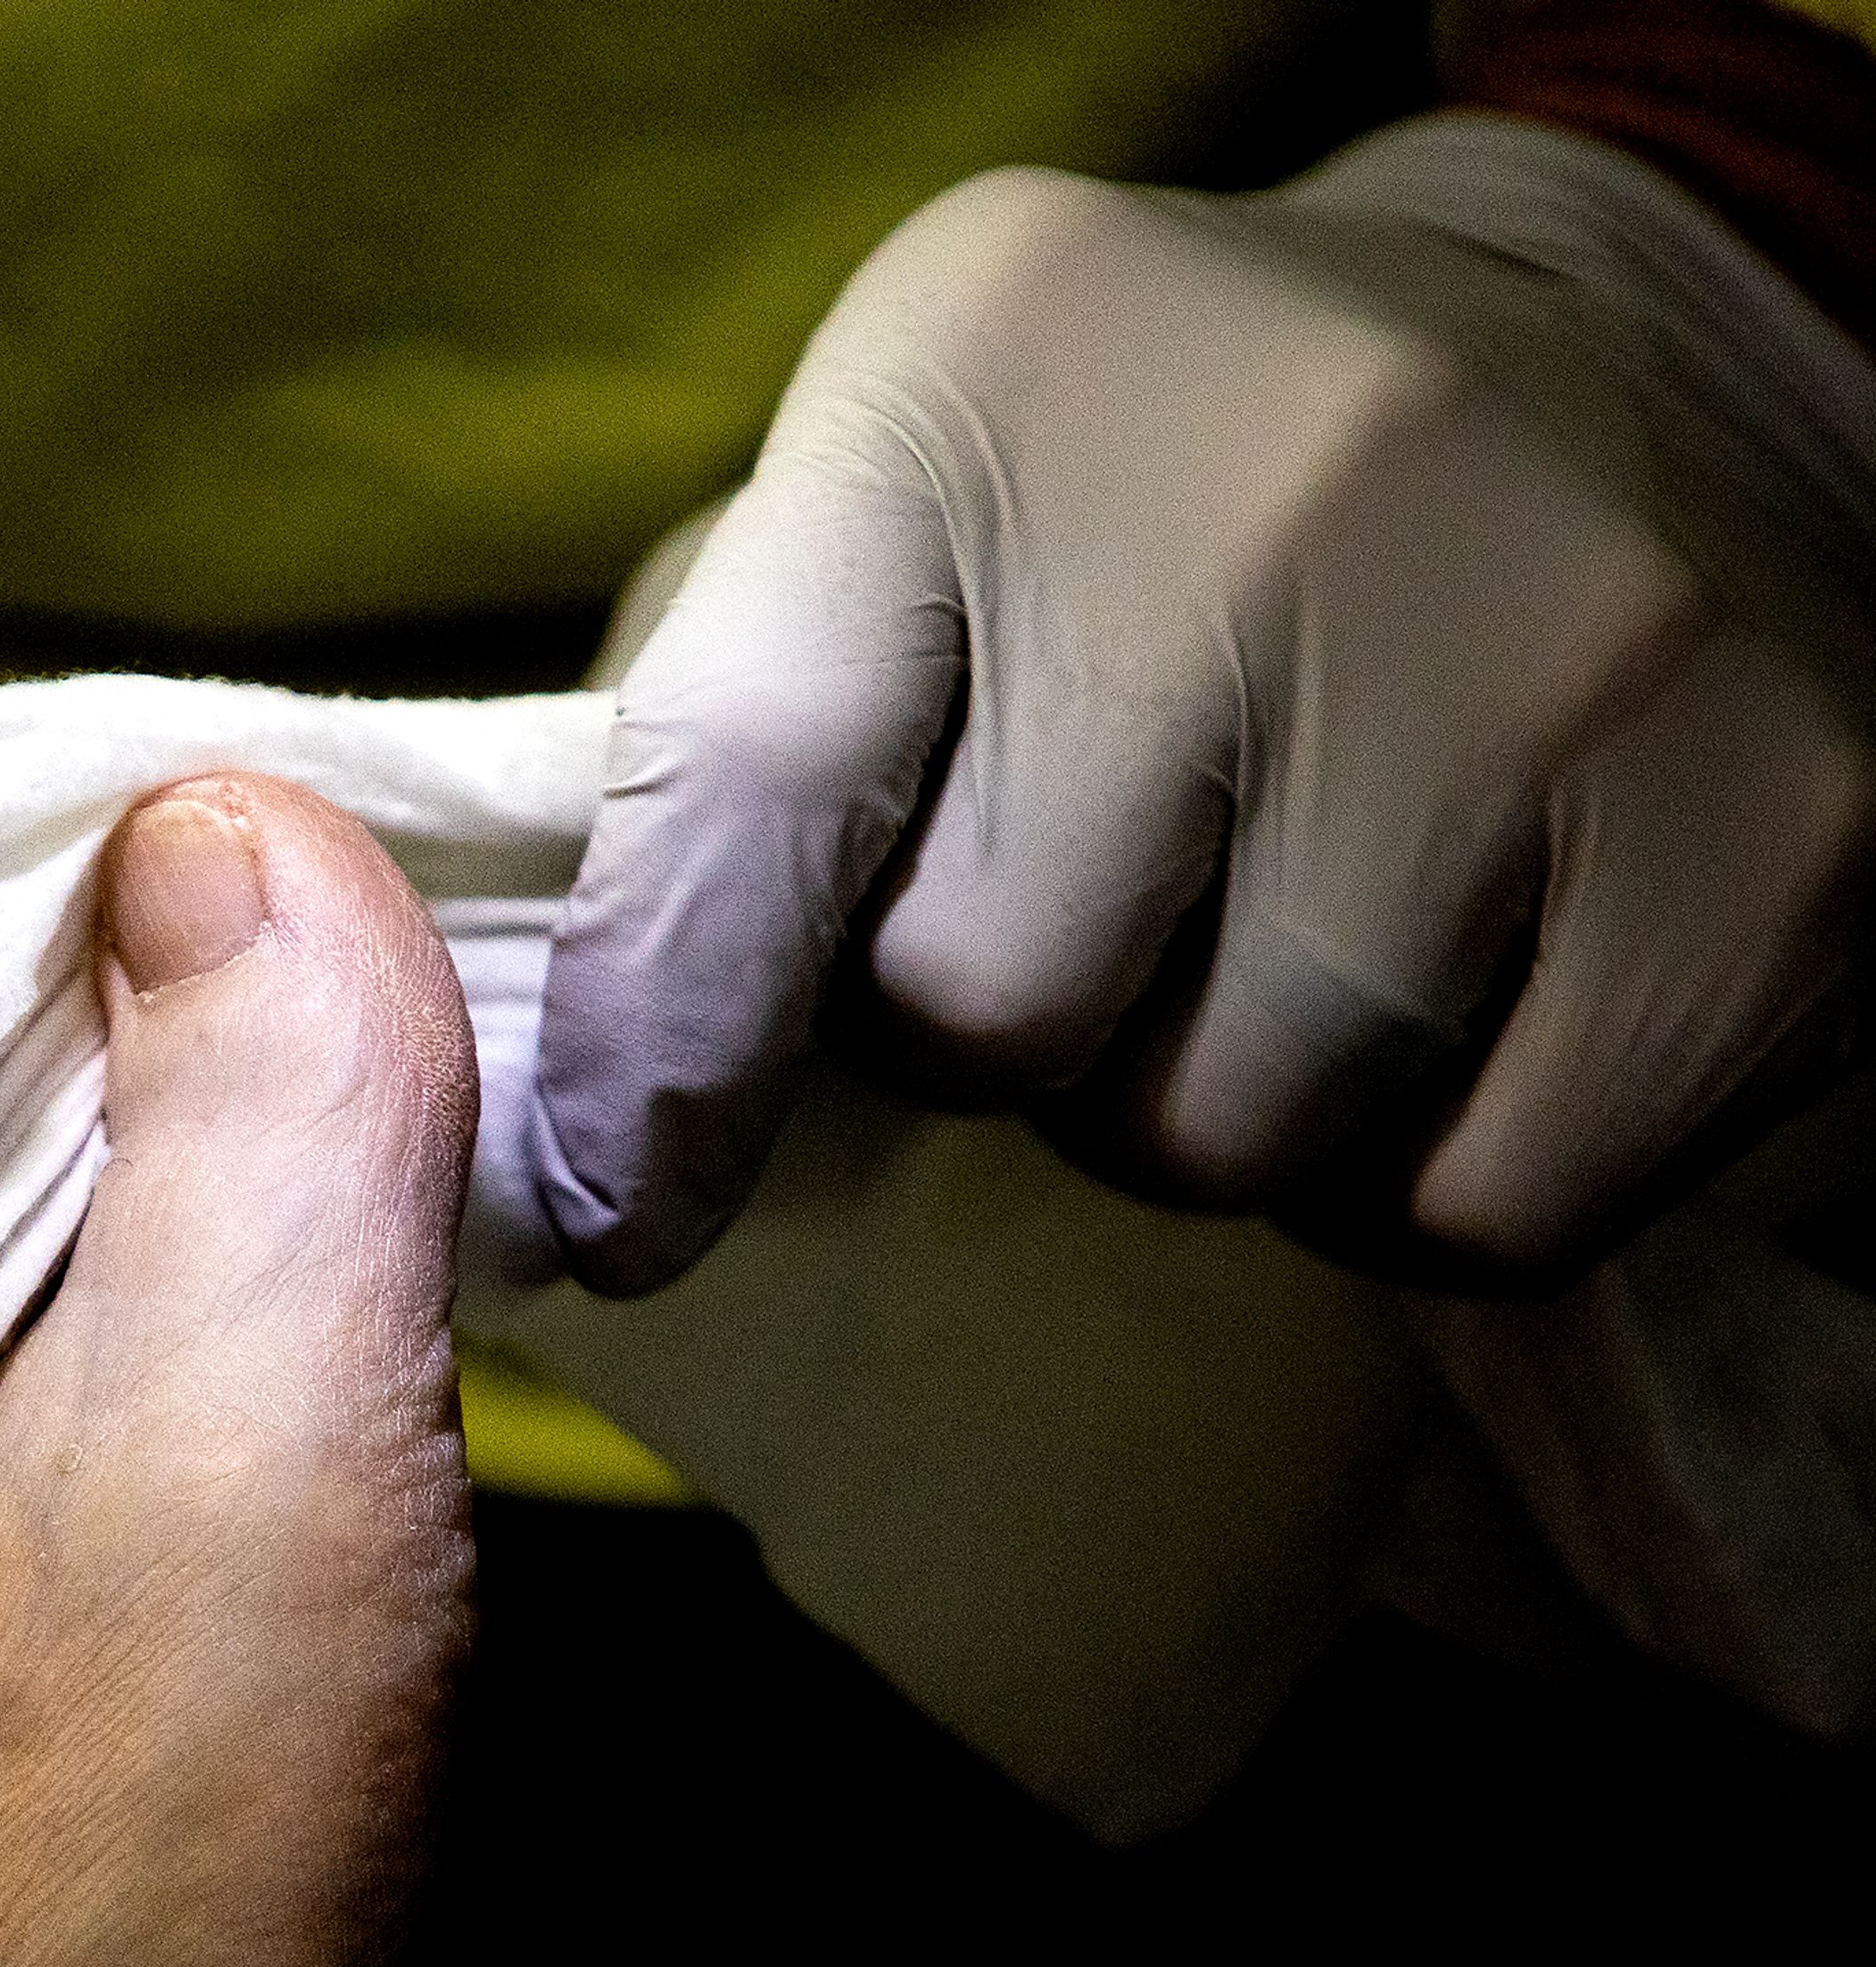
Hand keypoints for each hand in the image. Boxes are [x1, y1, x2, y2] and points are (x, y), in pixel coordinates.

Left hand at [534, 115, 1875, 1295]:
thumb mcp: (909, 499)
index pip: (751, 779)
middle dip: (999, 1018)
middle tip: (1104, 888)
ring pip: (1233, 1139)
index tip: (620, 1204)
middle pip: (988, 1012)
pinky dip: (1415, 1173)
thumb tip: (605, 1121)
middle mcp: (1290, 480)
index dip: (664, 1044)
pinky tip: (1446, 988)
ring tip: (1278, 915)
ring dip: (1204, 1101)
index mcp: (993, 357)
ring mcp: (1568, 661)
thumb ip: (733, 755)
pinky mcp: (1778, 852)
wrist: (1622, 369)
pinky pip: (1476, 1211)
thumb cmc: (1165, 489)